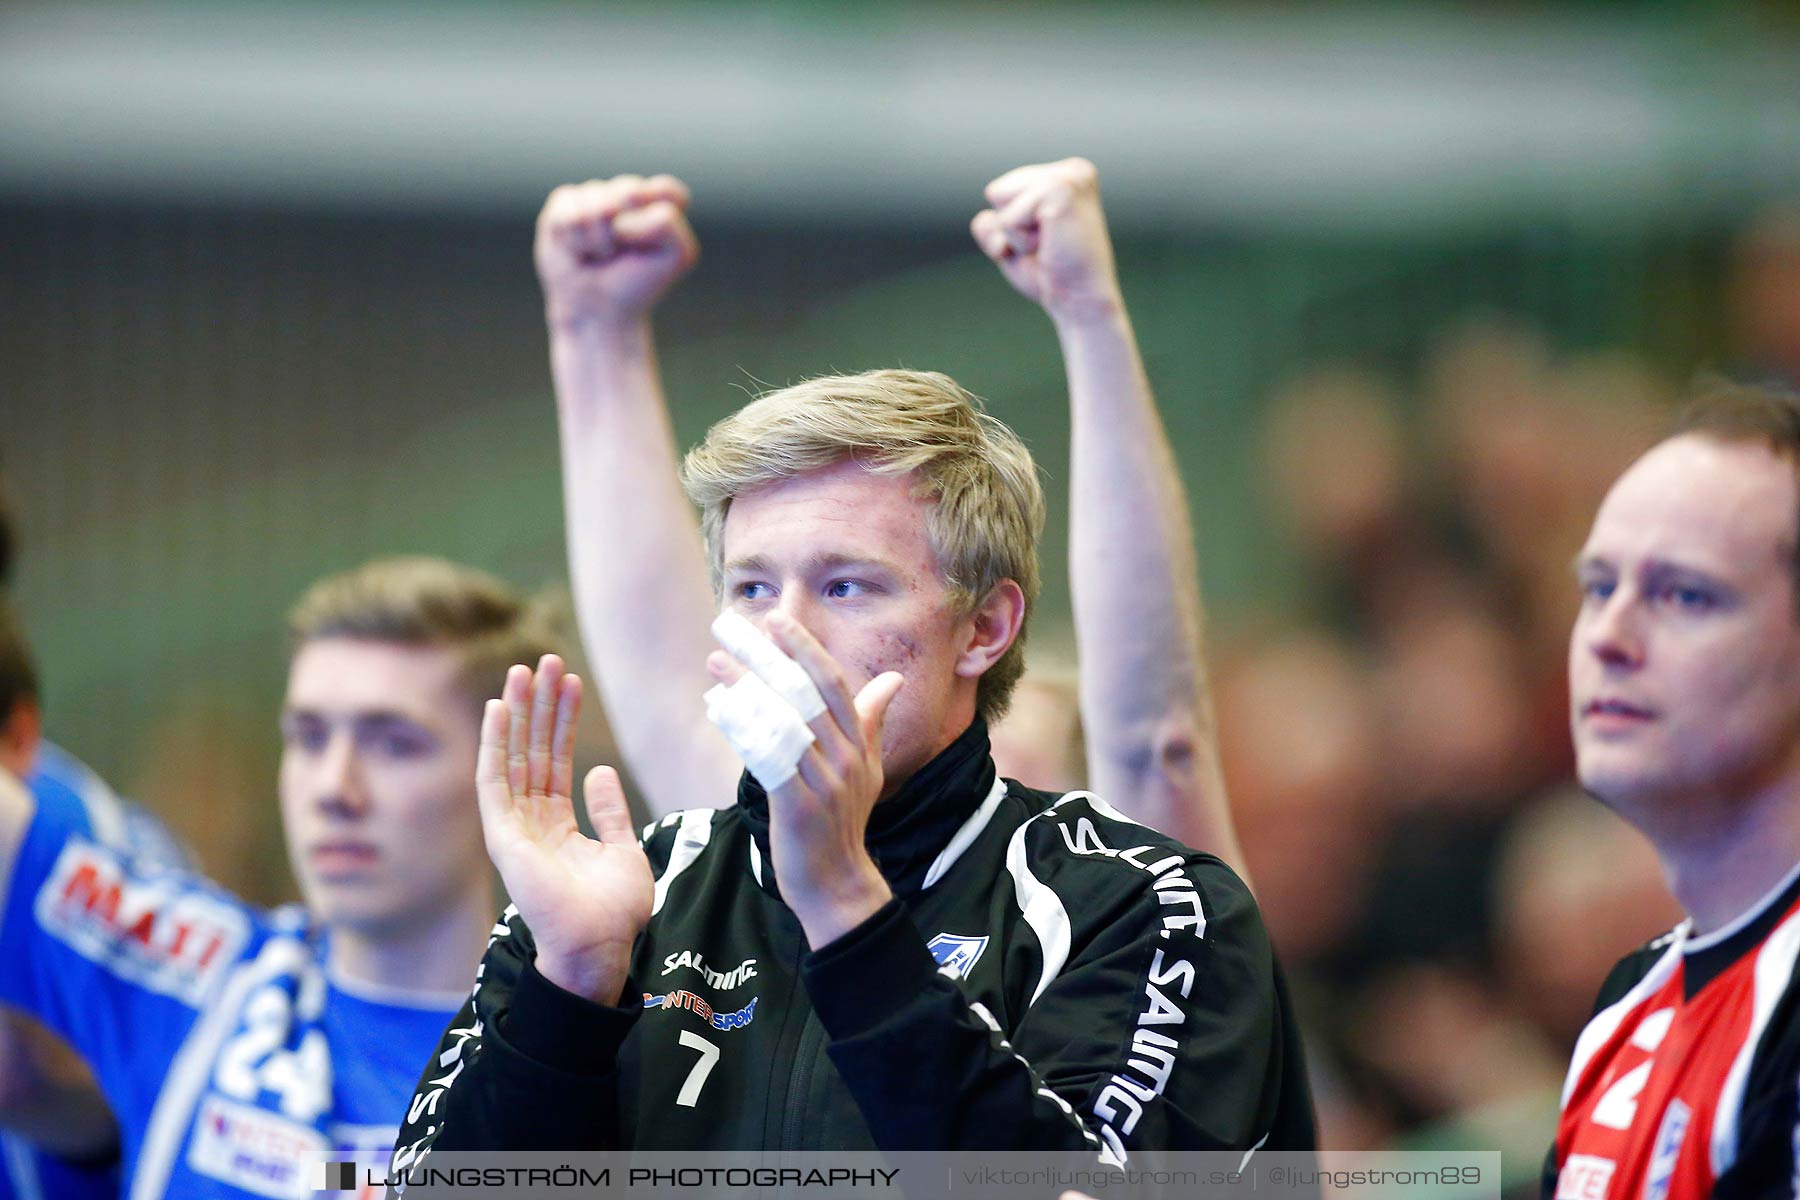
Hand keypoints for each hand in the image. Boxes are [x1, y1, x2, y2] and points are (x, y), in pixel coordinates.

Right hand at [475, 655, 651, 1003]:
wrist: (600, 946)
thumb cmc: (613, 911)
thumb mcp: (622, 849)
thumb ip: (609, 811)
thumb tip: (599, 770)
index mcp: (557, 827)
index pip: (557, 761)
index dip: (563, 721)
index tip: (570, 682)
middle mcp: (531, 823)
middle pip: (533, 751)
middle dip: (539, 706)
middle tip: (545, 660)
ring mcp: (514, 828)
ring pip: (513, 756)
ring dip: (518, 712)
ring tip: (526, 669)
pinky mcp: (502, 836)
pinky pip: (492, 780)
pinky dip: (493, 743)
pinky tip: (497, 709)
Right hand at [534, 174, 698, 330]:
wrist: (597, 309)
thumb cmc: (638, 282)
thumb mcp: (677, 256)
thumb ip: (667, 223)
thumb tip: (618, 219)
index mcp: (662, 201)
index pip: (667, 190)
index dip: (656, 222)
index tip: (651, 247)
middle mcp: (628, 191)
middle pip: (629, 192)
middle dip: (625, 233)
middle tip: (621, 253)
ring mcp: (595, 194)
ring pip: (597, 207)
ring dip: (599, 243)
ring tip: (599, 254)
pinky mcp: (565, 202)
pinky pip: (569, 215)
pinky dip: (575, 242)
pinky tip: (578, 250)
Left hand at [708, 613, 903, 947]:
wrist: (836, 883)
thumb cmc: (843, 821)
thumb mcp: (866, 767)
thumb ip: (870, 719)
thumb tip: (893, 680)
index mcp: (858, 743)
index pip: (832, 683)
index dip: (804, 648)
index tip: (776, 617)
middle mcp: (846, 757)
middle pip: (804, 693)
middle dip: (767, 655)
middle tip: (733, 626)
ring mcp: (824, 782)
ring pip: (782, 720)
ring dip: (745, 687)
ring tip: (716, 661)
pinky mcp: (798, 806)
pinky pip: (768, 757)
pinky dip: (743, 729)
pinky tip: (718, 708)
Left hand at [970, 157, 1123, 324]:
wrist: (1081, 303)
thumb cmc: (1052, 276)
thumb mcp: (1013, 245)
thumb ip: (991, 225)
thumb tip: (985, 217)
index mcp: (1067, 175)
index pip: (1002, 191)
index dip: (1012, 227)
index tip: (1046, 243)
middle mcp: (1072, 170)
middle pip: (997, 191)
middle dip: (1011, 228)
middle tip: (1047, 248)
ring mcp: (1068, 177)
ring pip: (999, 199)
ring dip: (1016, 235)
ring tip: (1050, 247)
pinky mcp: (1061, 191)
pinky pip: (1008, 218)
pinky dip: (1020, 241)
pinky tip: (1050, 247)